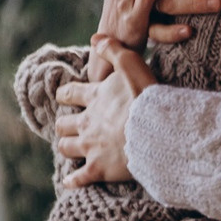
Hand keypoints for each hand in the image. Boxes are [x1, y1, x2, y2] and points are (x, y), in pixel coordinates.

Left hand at [52, 37, 154, 187]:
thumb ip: (113, 49)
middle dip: (65, 124)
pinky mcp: (99, 169)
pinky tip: (69, 182)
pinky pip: (78, 178)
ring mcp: (91, 148)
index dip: (65, 94)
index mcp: (94, 99)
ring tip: (70, 148)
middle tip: (69, 126)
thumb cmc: (146, 98)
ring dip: (67, 147)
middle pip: (63, 124)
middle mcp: (87, 123)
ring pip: (66, 148)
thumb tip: (95, 38)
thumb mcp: (131, 64)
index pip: (69, 93)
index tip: (64, 96)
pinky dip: (73, 181)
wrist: (157, 131)